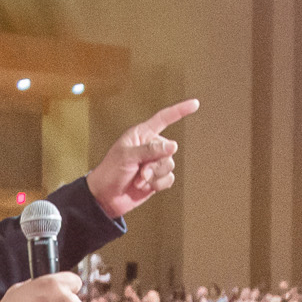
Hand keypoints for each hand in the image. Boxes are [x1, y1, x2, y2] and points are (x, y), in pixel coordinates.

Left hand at [86, 100, 200, 218]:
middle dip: (155, 164)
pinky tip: (144, 187)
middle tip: (139, 172)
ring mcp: (154, 163)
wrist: (106, 197)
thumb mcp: (127, 156)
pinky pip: (169, 179)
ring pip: (169, 166)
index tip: (195, 104)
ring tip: (138, 180)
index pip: (164, 119)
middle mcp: (150, 147)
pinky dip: (157, 185)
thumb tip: (173, 146)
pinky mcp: (157, 178)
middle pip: (169, 150)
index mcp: (141, 134)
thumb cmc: (110, 172)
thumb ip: (151, 150)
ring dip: (154, 176)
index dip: (179, 111)